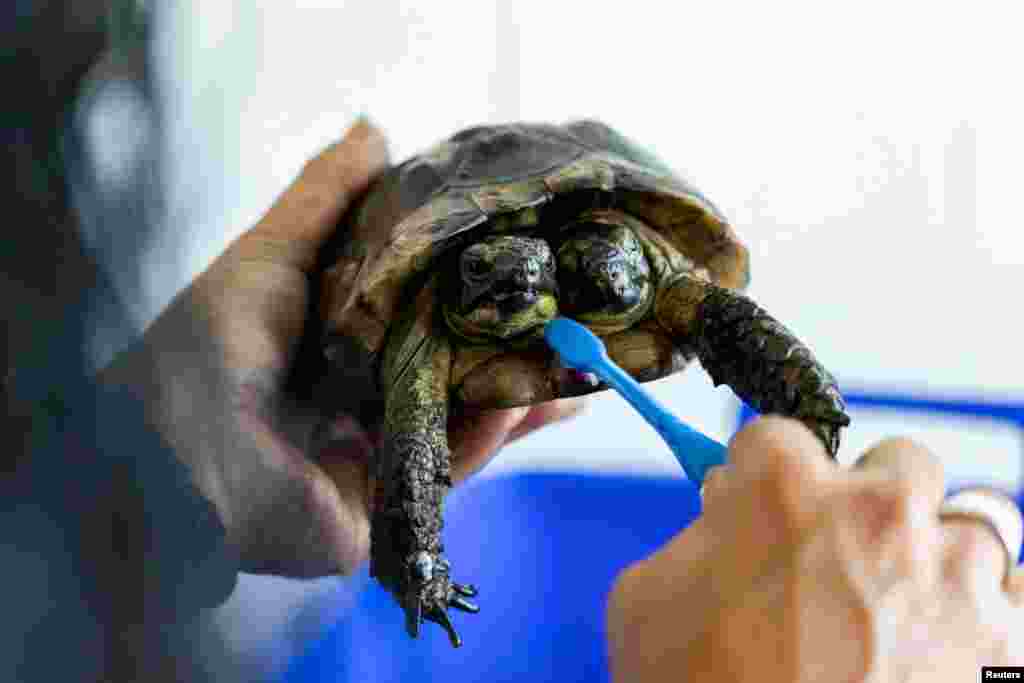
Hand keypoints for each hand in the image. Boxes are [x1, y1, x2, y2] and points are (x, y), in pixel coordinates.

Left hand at [101, 118, 582, 577]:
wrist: (180, 451)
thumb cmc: (214, 342)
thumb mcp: (273, 255)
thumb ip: (326, 198)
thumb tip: (374, 129)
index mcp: (335, 343)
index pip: (420, 318)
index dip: (471, 296)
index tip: (525, 267)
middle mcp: (358, 398)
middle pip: (450, 373)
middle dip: (510, 353)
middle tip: (571, 325)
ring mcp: (372, 454)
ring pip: (460, 424)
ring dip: (517, 398)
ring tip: (577, 370)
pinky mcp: (382, 505)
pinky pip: (446, 470)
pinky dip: (488, 438)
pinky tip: (526, 405)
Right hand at [607, 416, 1023, 681]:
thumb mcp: (644, 602)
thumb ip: (692, 537)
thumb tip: (723, 515)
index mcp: (782, 490)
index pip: (777, 437)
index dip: (763, 477)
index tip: (765, 504)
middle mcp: (879, 513)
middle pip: (898, 462)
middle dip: (871, 500)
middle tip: (843, 556)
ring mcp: (955, 575)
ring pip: (974, 522)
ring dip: (939, 556)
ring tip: (903, 611)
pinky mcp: (1011, 643)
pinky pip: (1022, 594)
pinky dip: (993, 611)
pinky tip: (951, 642)